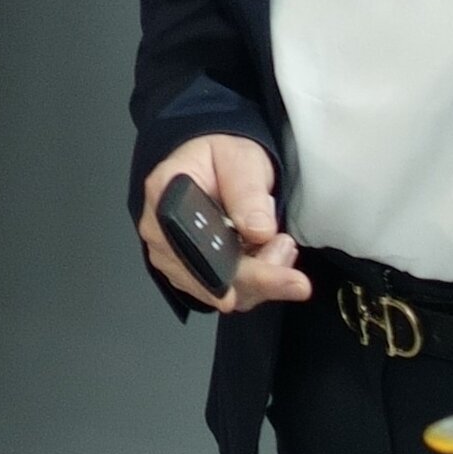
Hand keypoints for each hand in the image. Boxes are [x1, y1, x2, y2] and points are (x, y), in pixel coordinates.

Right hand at [135, 136, 312, 314]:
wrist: (217, 170)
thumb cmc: (221, 160)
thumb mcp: (240, 160)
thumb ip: (248, 192)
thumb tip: (258, 230)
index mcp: (163, 194)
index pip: (188, 241)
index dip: (219, 269)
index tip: (258, 278)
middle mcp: (159, 232)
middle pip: (205, 275)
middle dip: (258, 276)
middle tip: (293, 266)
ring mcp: (171, 257)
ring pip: (220, 292)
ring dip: (261, 278)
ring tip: (281, 244)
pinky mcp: (189, 276)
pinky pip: (227, 293)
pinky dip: (256, 283)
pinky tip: (269, 256)